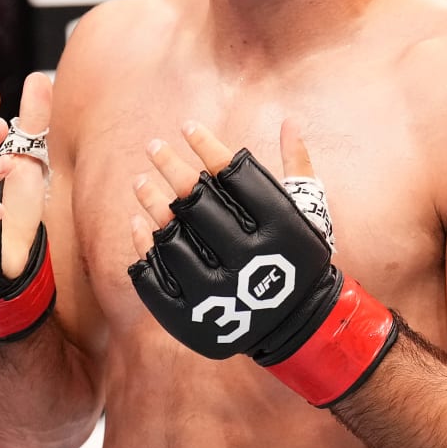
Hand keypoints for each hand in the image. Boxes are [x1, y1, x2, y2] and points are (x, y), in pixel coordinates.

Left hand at [126, 120, 396, 405]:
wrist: (298, 327)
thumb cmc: (300, 261)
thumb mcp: (307, 214)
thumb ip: (296, 167)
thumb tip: (288, 120)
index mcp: (278, 228)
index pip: (233, 173)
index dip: (206, 145)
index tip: (187, 126)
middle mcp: (248, 257)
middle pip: (196, 200)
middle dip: (171, 166)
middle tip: (154, 147)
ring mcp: (217, 290)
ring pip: (170, 234)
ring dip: (151, 203)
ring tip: (139, 182)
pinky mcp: (193, 317)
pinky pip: (156, 274)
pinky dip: (143, 247)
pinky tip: (138, 225)